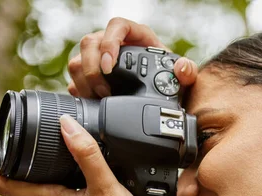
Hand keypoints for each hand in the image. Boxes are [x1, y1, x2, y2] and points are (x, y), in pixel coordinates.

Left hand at [0, 115, 160, 195]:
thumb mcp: (106, 187)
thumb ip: (87, 155)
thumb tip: (66, 125)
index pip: (6, 186)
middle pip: (21, 183)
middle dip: (11, 160)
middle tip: (8, 135)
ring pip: (40, 185)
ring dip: (34, 166)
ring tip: (38, 143)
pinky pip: (58, 190)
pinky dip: (56, 173)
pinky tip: (70, 163)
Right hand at [68, 17, 198, 97]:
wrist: (159, 97)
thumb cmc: (169, 81)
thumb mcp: (182, 78)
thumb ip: (187, 72)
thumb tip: (182, 67)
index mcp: (135, 36)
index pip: (117, 25)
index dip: (110, 42)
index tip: (110, 65)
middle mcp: (112, 43)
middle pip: (90, 44)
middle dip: (93, 70)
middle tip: (105, 92)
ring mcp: (97, 58)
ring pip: (77, 61)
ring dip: (84, 82)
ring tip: (99, 99)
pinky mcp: (88, 75)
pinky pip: (74, 79)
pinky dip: (80, 92)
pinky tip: (91, 103)